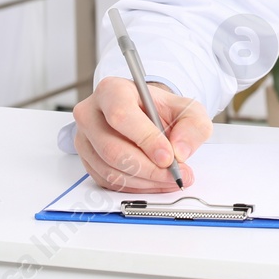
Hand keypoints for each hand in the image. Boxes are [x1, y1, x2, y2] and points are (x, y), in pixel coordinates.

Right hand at [72, 78, 212, 191]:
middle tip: (174, 174)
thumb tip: (180, 151)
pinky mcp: (87, 161)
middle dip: (148, 168)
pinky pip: (108, 182)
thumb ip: (192, 126)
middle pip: (112, 149)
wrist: (147, 116)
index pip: (121, 116)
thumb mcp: (187, 109)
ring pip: (110, 170)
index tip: (168, 156)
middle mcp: (91, 114)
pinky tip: (154, 182)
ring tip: (169, 179)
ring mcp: (85, 139)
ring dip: (144, 181)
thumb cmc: (161, 110)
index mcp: (112, 91)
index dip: (145, 139)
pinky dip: (135, 188)